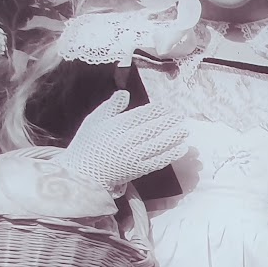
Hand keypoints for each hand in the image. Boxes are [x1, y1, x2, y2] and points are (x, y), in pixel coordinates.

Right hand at [61, 92, 185, 192]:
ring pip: (157, 145)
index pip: (140, 116)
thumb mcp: (94, 120)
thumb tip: (125, 92)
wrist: (82, 173)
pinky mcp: (137, 171)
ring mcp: (131, 157)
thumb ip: (110, 106)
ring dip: (174, 137)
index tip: (167, 106)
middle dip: (168, 122)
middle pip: (151, 129)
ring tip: (186, 130)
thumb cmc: (88, 144)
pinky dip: (171, 155)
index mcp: (114, 127)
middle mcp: (124, 141)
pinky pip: (157, 161)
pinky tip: (182, 149)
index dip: (156, 111)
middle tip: (181, 116)